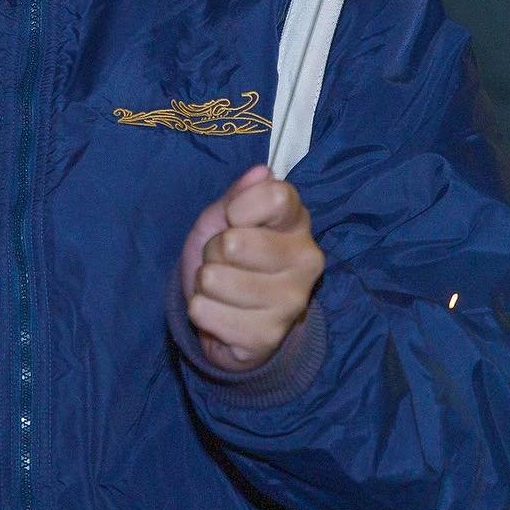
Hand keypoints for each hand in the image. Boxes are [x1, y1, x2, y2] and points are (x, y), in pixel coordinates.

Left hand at [178, 164, 324, 372]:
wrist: (224, 312)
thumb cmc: (227, 254)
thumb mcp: (223, 216)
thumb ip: (239, 193)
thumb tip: (262, 171)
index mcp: (298, 224)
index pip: (275, 196)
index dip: (239, 206)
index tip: (233, 219)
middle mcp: (307, 262)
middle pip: (234, 242)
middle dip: (214, 250)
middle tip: (225, 259)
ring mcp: (292, 302)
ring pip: (214, 279)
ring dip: (206, 282)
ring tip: (222, 286)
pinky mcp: (269, 337)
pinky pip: (205, 312)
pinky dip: (201, 311)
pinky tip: (222, 313)